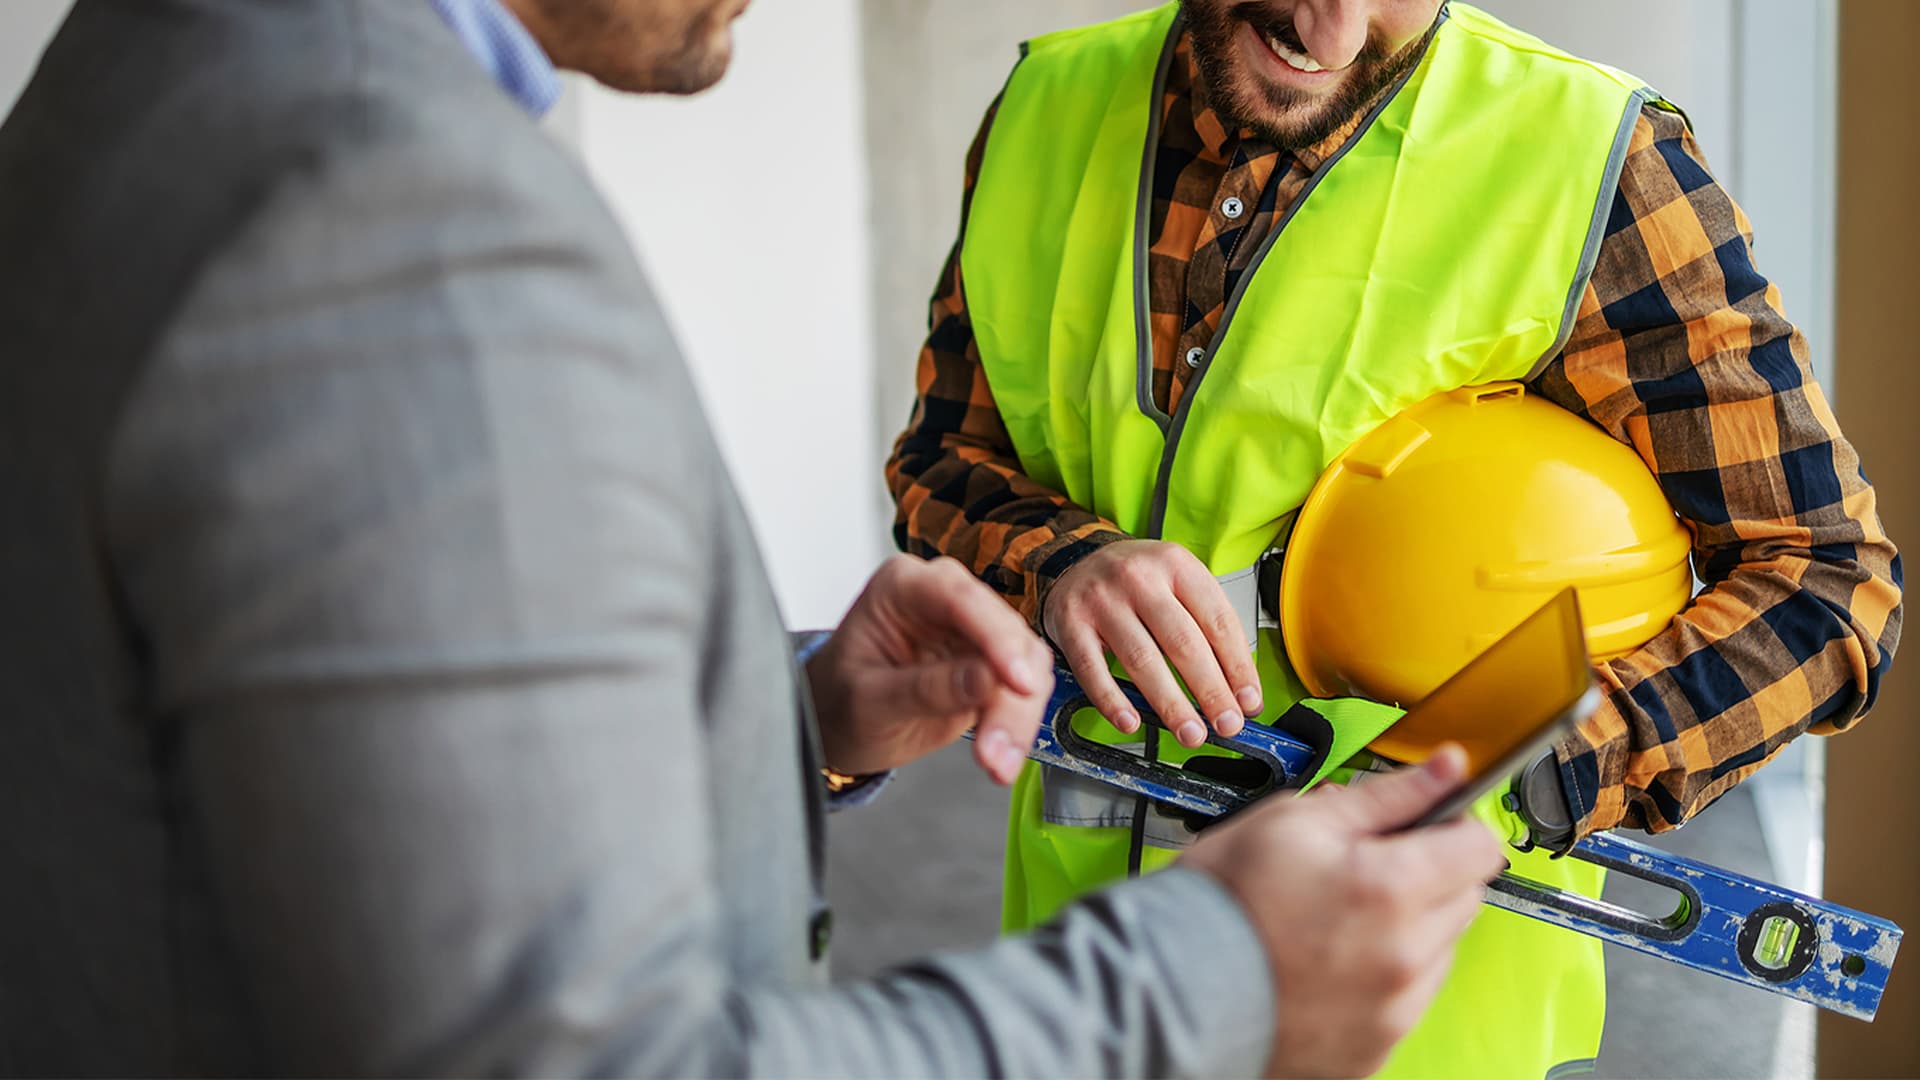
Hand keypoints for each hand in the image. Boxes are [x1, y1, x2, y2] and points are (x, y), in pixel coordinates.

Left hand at [807, 555, 1053, 783]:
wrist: (837, 724)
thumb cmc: (839, 700)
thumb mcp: (868, 701)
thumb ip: (923, 689)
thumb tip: (985, 679)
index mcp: (904, 587)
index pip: (959, 598)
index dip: (996, 638)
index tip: (1016, 682)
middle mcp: (945, 598)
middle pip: (1005, 633)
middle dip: (1011, 695)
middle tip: (996, 750)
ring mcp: (972, 630)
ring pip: (1025, 663)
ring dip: (1018, 717)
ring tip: (996, 763)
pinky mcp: (990, 663)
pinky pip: (1023, 688)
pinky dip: (1018, 725)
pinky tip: (1000, 756)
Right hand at [1042, 539, 1259, 747]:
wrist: (1074, 562)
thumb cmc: (1136, 582)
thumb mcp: (1177, 583)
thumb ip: (1206, 626)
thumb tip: (1238, 688)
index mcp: (1176, 565)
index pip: (1217, 621)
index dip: (1238, 666)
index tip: (1249, 701)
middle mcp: (1139, 578)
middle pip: (1183, 642)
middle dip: (1211, 691)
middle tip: (1227, 724)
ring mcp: (1101, 600)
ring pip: (1142, 659)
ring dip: (1170, 704)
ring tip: (1190, 732)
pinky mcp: (1070, 623)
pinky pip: (1092, 670)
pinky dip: (1112, 701)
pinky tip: (1130, 722)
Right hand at [1182, 746, 1506, 1078]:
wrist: (1172, 989)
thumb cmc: (1221, 904)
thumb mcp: (1294, 820)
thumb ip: (1384, 796)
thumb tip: (1443, 769)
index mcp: (1391, 890)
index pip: (1479, 847)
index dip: (1453, 823)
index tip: (1428, 822)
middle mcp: (1405, 956)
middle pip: (1465, 897)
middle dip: (1428, 872)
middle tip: (1364, 865)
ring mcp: (1393, 1009)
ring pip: (1438, 949)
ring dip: (1408, 926)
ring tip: (1337, 918)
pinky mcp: (1376, 1046)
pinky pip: (1407, 999)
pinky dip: (1383, 975)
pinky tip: (1330, 959)